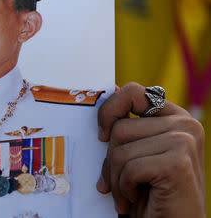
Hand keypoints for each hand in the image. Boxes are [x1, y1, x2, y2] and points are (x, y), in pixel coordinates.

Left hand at [96, 83, 205, 217]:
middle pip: (119, 127)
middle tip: (119, 182)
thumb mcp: (136, 151)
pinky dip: (124, 189)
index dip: (108, 110)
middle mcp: (185, 124)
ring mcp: (184, 141)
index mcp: (174, 116)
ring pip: (120, 148)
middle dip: (111, 160)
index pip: (132, 91)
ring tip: (129, 193)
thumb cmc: (149, 191)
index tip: (102, 136)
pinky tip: (136, 199)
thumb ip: (128, 124)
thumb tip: (110, 89)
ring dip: (116, 179)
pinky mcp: (178, 162)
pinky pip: (129, 167)